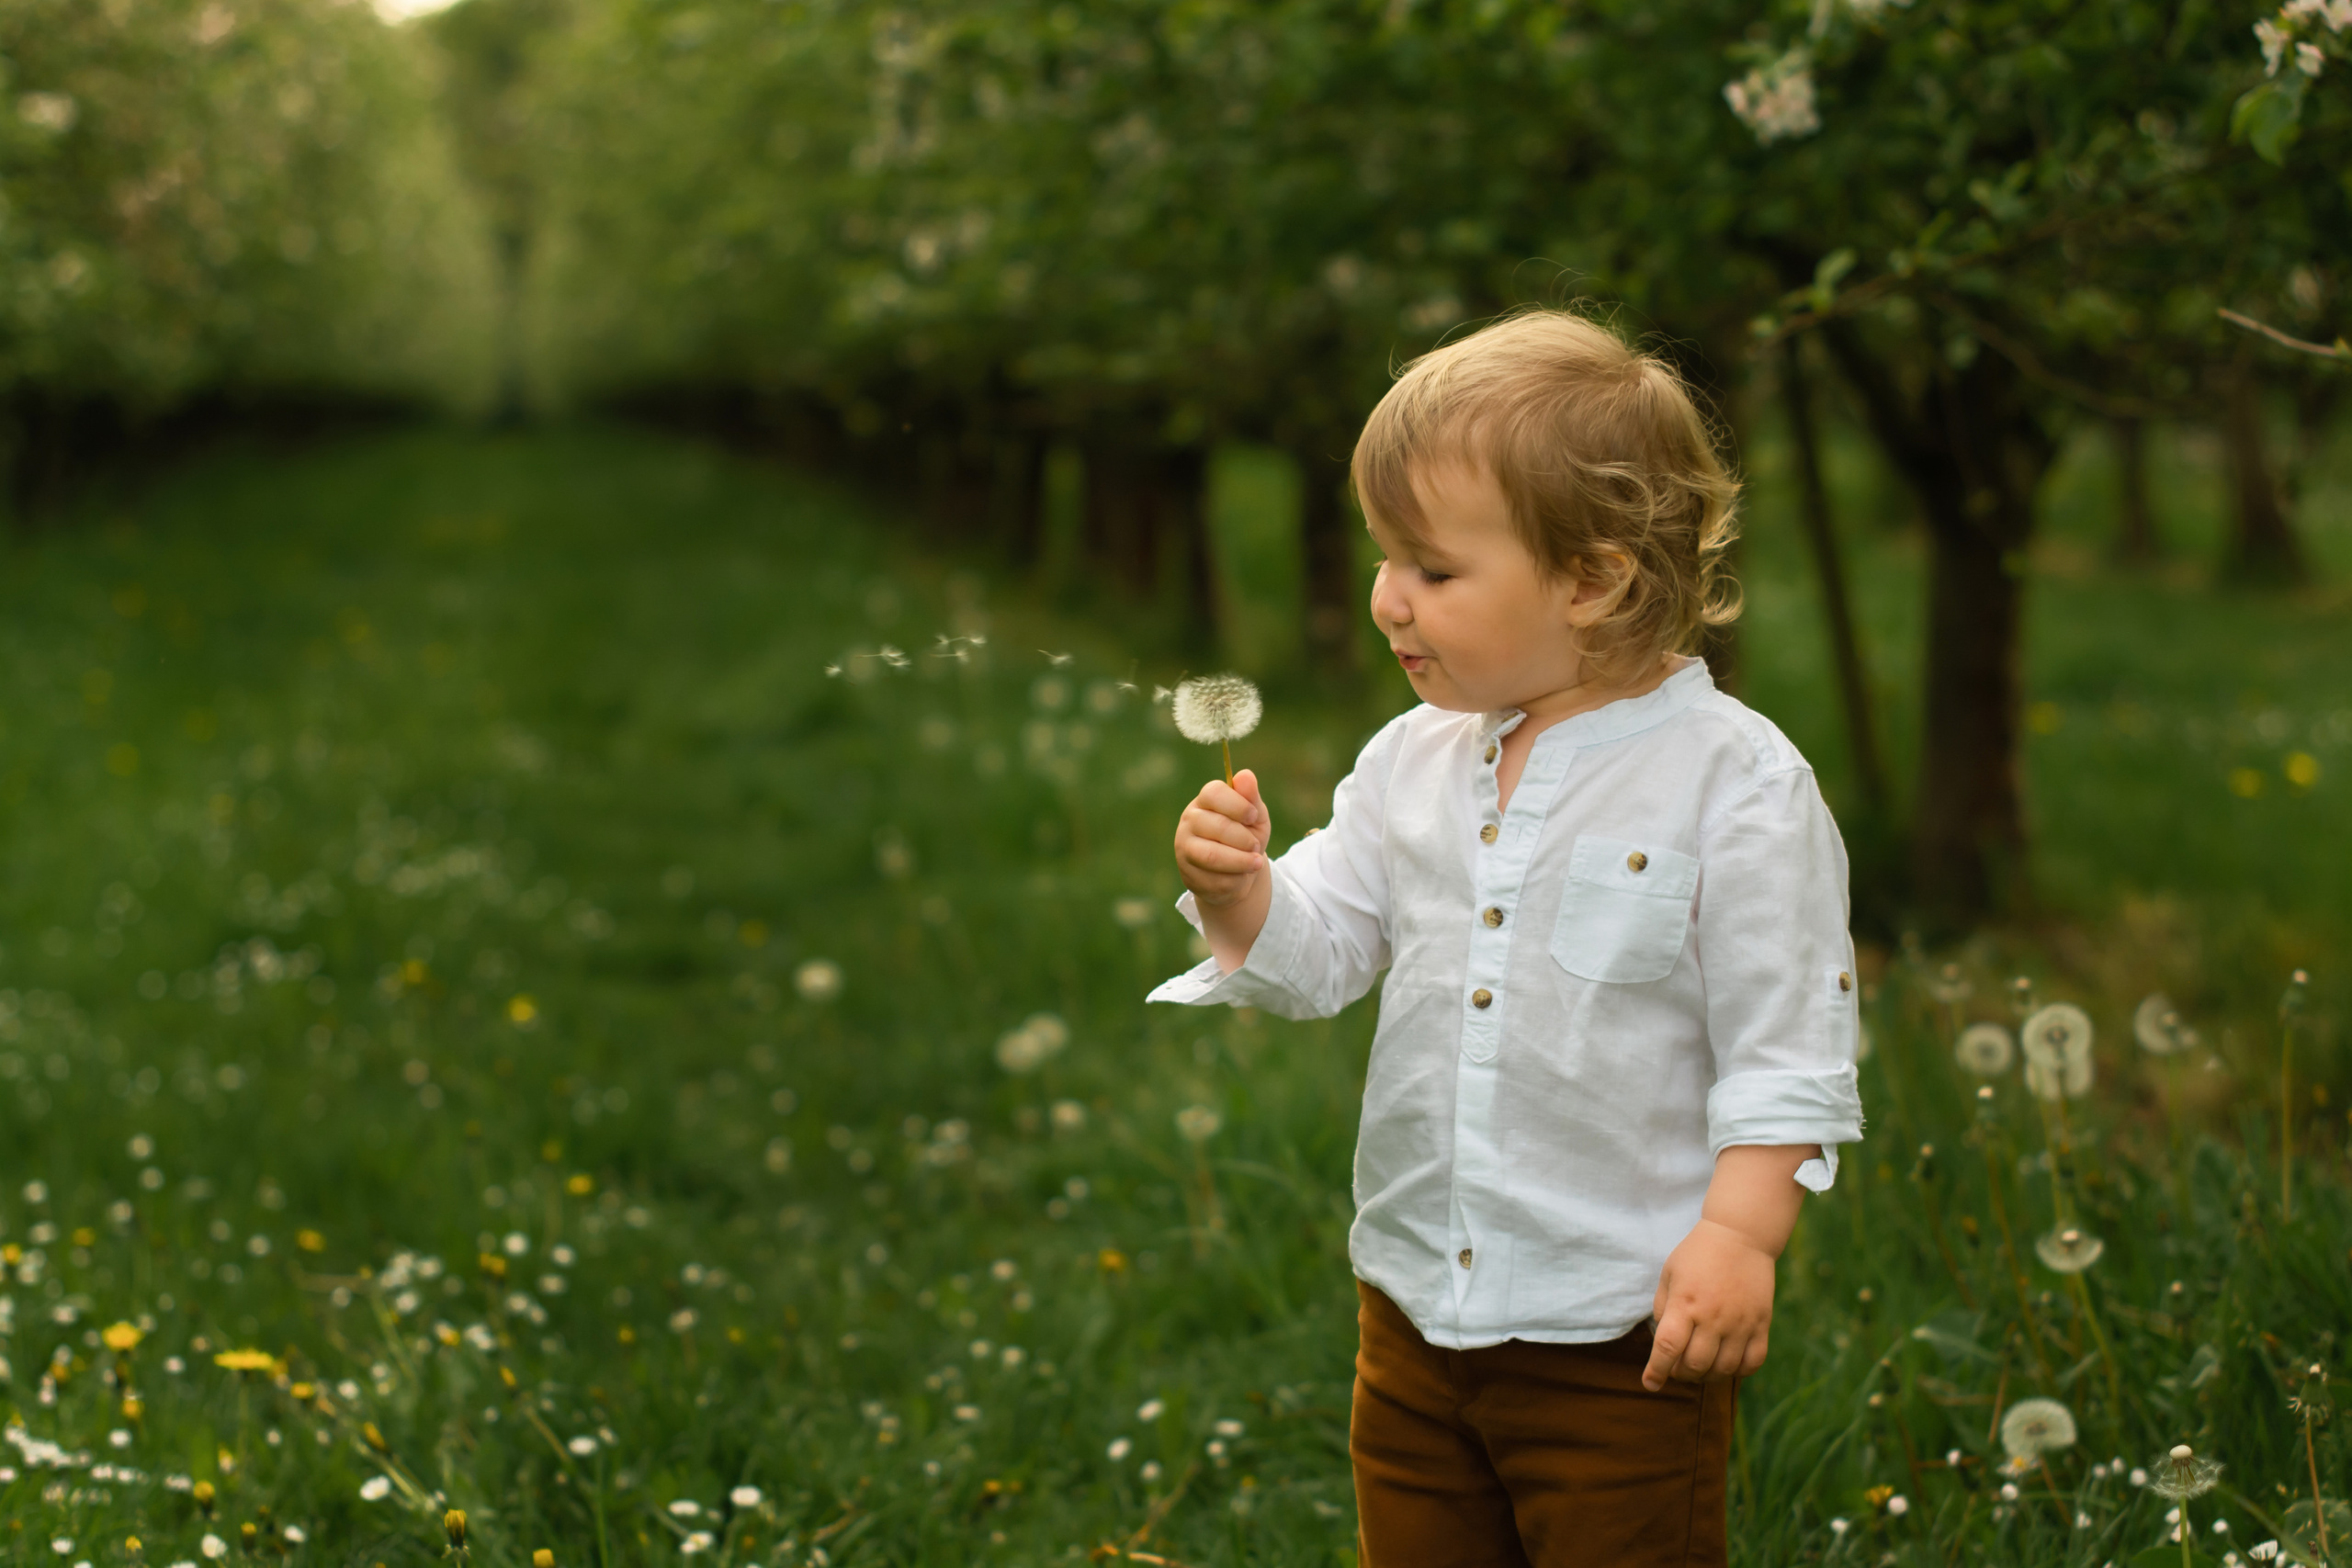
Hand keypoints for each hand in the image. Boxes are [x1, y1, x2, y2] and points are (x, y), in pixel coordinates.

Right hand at [1174, 768, 1271, 908]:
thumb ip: (1250, 797)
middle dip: (1244, 839)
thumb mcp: (1254, 817)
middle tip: (1256, 846)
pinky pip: (1214, 880)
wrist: (1237, 871)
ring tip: (1256, 863)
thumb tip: (1246, 775)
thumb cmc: (1245, 836)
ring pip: (1212, 856)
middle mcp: (1190, 820)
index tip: (1253, 816)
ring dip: (1241, 861)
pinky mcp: (1187, 874)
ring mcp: (1185, 847)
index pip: (1214, 793)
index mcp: (1206, 800)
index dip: (1237, 805)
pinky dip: (1234, 880)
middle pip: (1217, 827)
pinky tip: (1239, 877)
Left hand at [1641, 1218, 1777, 1391]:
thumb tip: (1663, 1341)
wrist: (1741, 1236)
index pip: (1667, 1348)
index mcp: (1685, 1304)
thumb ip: (1662, 1308)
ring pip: (1723, 1369)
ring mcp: (1740, 1323)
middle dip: (1681, 1374)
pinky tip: (1727, 1363)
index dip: (1656, 1371)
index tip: (1650, 1383)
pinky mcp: (1761, 1324)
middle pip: (1695, 1365)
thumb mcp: (1669, 1274)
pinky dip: (1738, 1371)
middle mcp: (1713, 1317)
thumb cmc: (1698, 1254)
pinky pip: (1752, 1363)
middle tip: (1677, 1367)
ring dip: (1707, 1375)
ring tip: (1700, 1366)